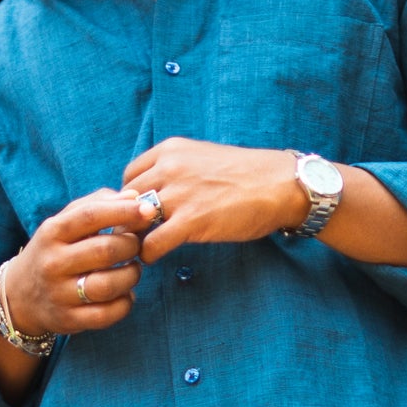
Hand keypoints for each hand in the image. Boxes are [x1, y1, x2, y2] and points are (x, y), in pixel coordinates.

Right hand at [6, 188, 149, 336]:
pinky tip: (125, 293)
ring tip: (132, 269)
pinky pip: (107, 314)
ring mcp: (59, 294)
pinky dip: (125, 303)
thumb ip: (97, 205)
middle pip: (105, 251)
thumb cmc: (54, 251)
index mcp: (52, 232)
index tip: (148, 210)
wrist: (20, 295)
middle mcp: (53, 263)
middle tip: (136, 245)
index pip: (90, 216)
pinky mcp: (69, 320)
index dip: (124, 211)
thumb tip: (134, 197)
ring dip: (132, 275)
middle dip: (131, 246)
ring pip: (108, 285)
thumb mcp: (64, 222)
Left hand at [121, 139, 305, 260]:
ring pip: (133, 221)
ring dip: (134, 238)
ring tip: (141, 247)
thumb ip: (177, 169)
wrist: (281, 185)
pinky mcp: (191, 221)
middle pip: (126, 198)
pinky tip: (155, 257)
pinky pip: (152, 243)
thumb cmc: (247, 175)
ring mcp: (179, 194)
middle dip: (128, 218)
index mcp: (170, 150)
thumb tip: (156, 190)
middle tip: (136, 234)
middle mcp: (169, 168)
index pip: (130, 175)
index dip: (130, 197)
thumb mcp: (204, 158)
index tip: (139, 212)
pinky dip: (148, 254)